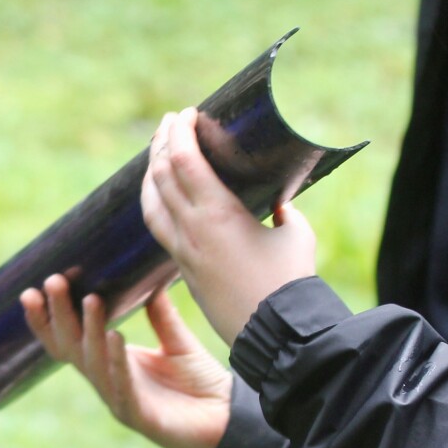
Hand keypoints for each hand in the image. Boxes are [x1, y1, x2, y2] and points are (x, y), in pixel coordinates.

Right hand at [21, 279, 231, 447]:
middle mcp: (106, 381)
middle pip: (70, 347)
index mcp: (108, 364)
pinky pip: (122, 386)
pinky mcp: (140, 416)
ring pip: (93, 364)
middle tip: (51, 283)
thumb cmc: (200, 385)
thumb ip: (161, 316)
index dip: (48, 318)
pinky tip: (114, 336)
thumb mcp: (177, 343)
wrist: (229, 421)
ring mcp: (119, 400)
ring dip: (88, 331)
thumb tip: (150, 280)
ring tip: (89, 300)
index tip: (35, 288)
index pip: (68, 340)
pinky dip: (116, 361)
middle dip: (58, 316)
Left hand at [139, 107, 317, 345]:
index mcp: (217, 214)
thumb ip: (285, 212)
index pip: (184, 161)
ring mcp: (183, 252)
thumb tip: (280, 206)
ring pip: (150, 203)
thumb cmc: (290, 283)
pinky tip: (159, 195)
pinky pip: (158, 227)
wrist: (274, 334)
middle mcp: (192, 230)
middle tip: (170, 123)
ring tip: (158, 152)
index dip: (180, 132)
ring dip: (150, 172)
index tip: (187, 113)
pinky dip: (153, 202)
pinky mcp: (183, 270)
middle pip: (161, 175)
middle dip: (162, 143)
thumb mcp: (296, 235)